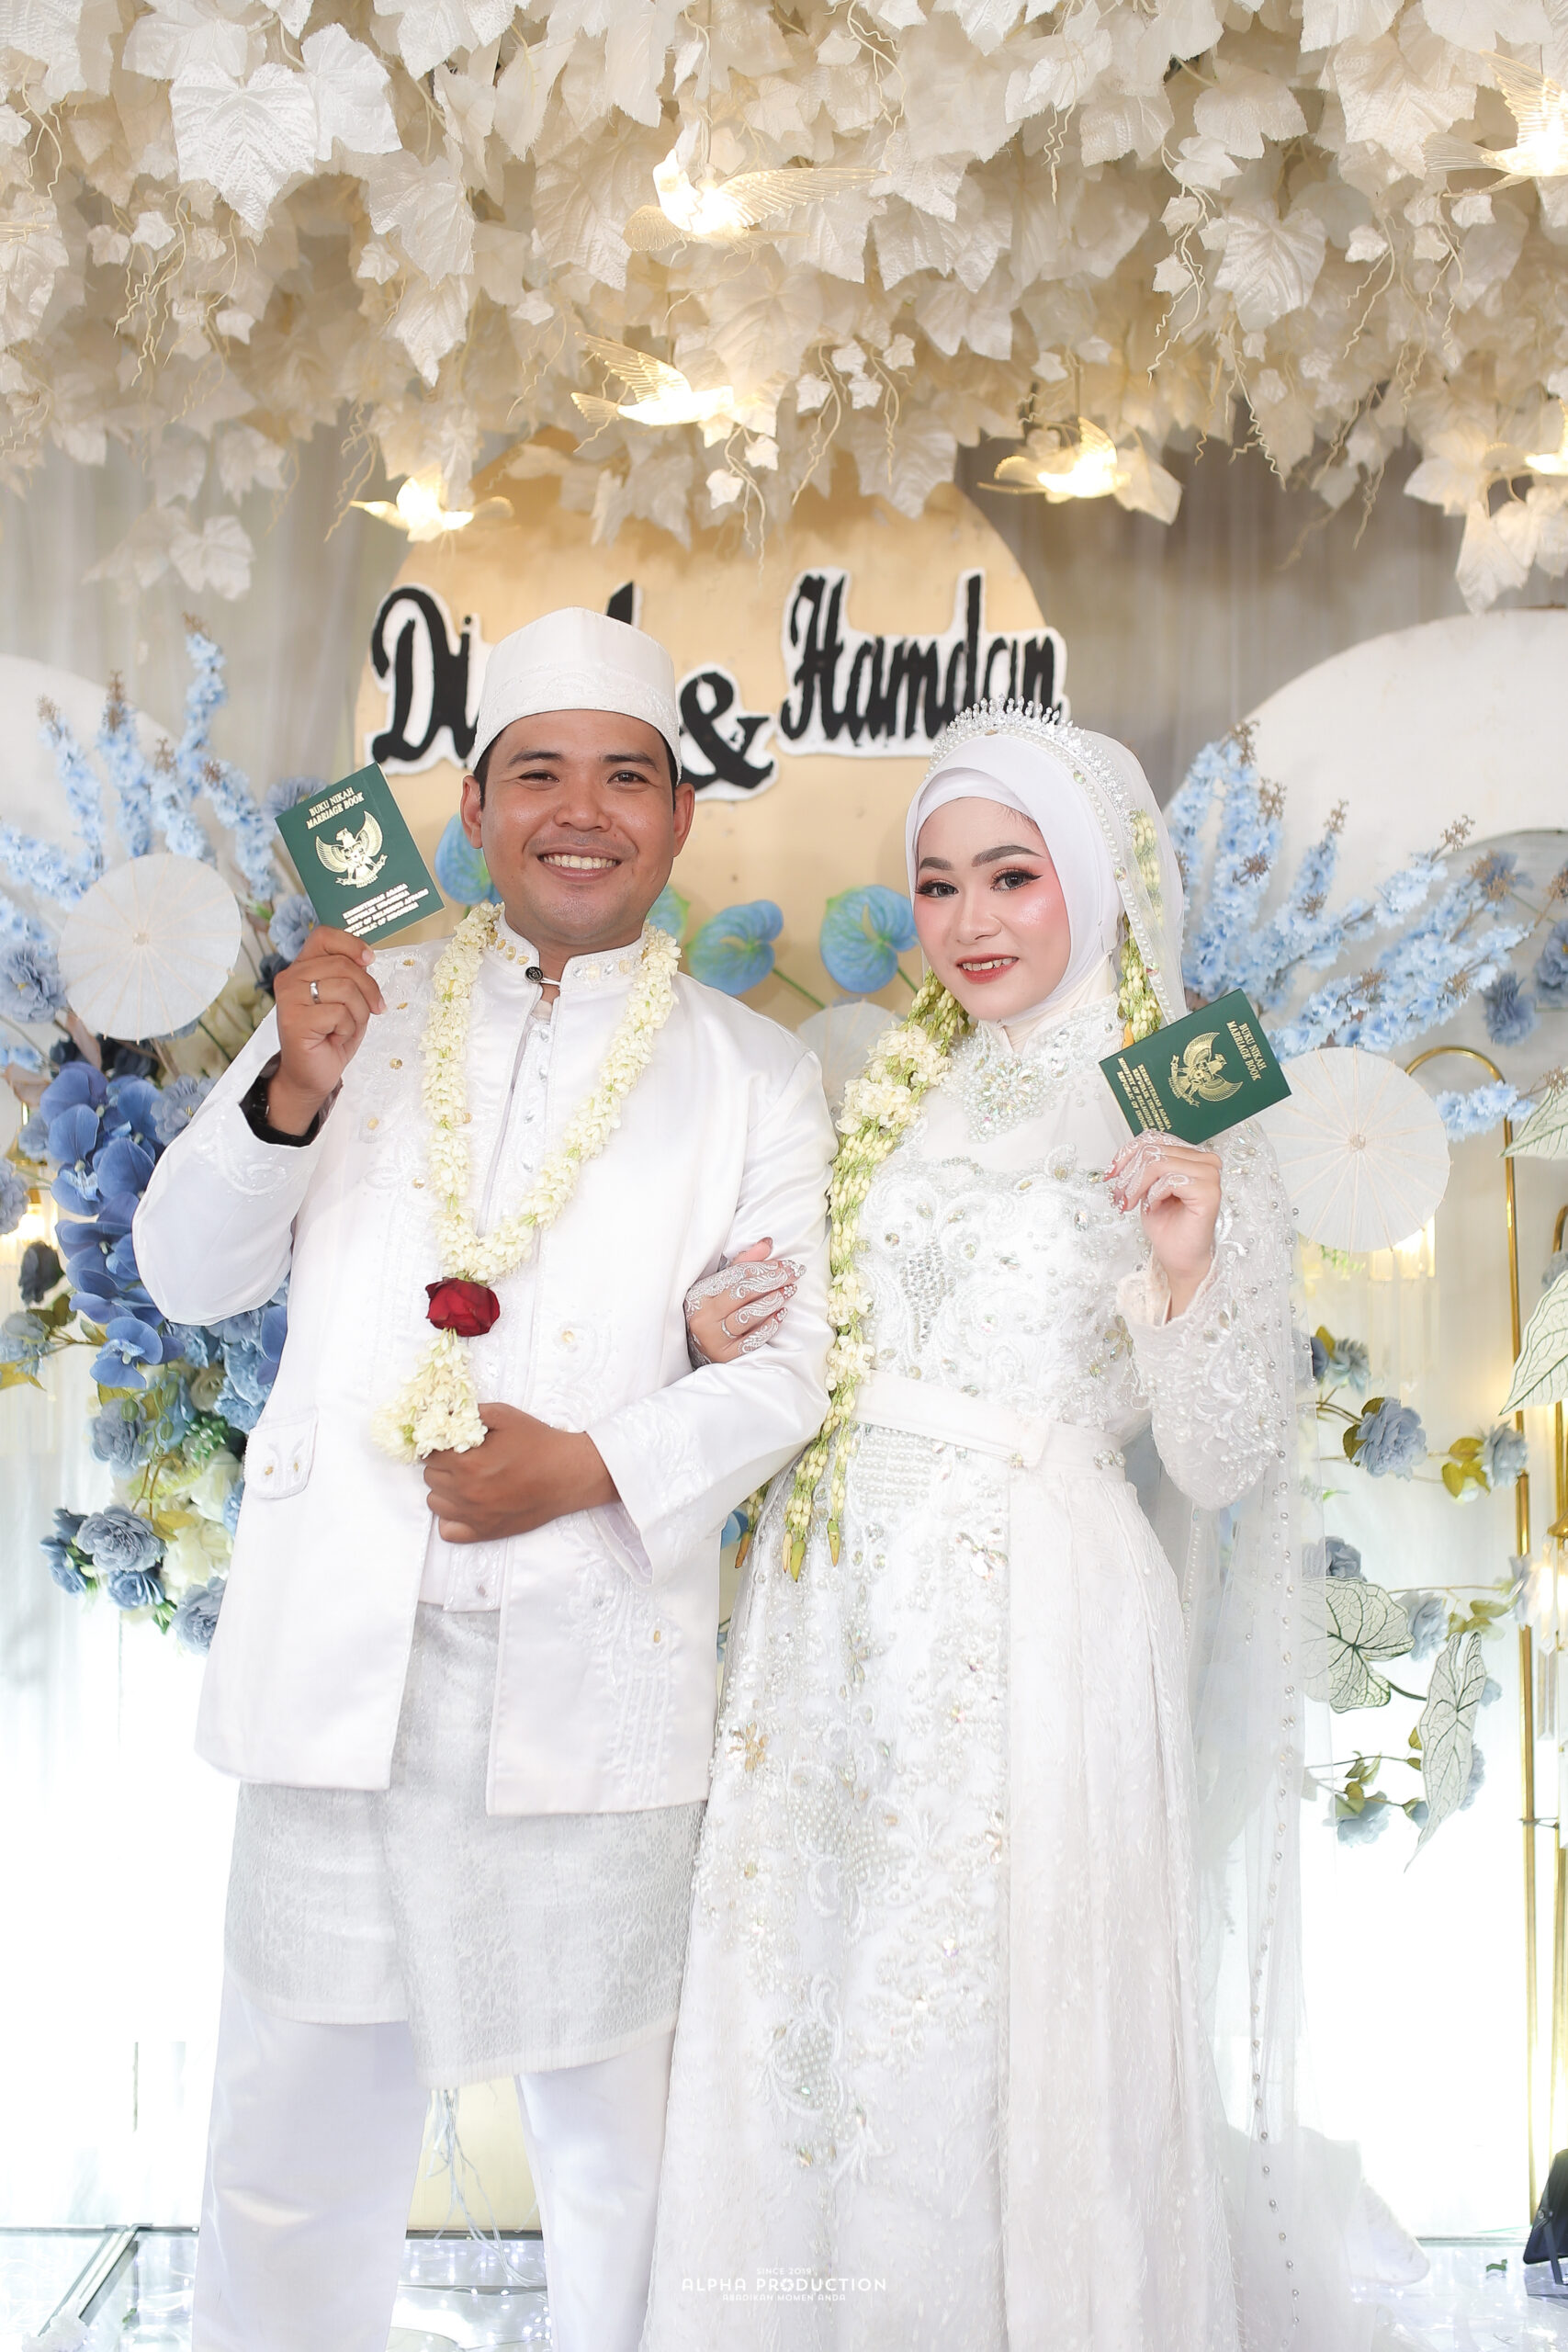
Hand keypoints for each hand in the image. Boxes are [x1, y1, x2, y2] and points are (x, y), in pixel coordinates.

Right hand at [268, 927, 384, 1134]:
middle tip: (373, 1009)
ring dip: (358, 1014)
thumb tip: (366, 957)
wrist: (311, 1075)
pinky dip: (347, 1029)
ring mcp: (289, 997)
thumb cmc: (329, 1036)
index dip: (351, 943)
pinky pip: (339, 1013)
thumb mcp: (347, 1000)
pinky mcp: (294, 1019)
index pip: (323, 936)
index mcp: (302, 968)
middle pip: (343, 964)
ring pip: (345, 989)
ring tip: (346, 1028)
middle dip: (368, 989)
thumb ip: (350, 976)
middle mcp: (290, 977)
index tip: (369, 960)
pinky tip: (333, 1038)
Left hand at [422, 1403, 615, 1542]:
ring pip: (435, 1502)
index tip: (450, 1443)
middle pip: (430, 1477)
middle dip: (442, 1465)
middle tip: (463, 1459)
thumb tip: (445, 1415)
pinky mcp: (484, 1532)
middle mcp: (466, 1492)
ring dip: (444, 1490)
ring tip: (465, 1480)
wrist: (568, 1474)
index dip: (438, 1445)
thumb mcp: (505, 1415)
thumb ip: (470, 1412)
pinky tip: (466, 1505)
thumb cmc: (538, 1443)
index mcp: (468, 1463)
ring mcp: (474, 1516)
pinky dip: (450, 1518)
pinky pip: (447, 1531)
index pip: (429, 1454)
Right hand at [684, 1238, 799, 1366]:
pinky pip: (752, 1340)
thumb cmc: (713, 1310)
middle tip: (793, 1274)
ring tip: (788, 1292)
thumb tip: (768, 1243)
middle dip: (772, 1281)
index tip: (784, 1265)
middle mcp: (704, 1316)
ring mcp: (714, 1338)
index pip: (736, 1275)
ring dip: (772, 1302)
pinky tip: (781, 1315)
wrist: (696, 1348)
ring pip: (748, 1316)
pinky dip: (769, 1326)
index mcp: (701, 1294)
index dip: (763, 1268)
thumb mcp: (722, 1285)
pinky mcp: (726, 1356)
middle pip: (743, 1294)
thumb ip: (744, 1263)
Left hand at [1107, 1132, 1220, 1319]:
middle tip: (1120, 1196)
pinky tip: (1154, 1207)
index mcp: (1191, 1155)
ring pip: (1158, 1162)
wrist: (1179, 1256)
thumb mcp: (1146, 1188)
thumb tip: (1121, 1157)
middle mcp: (1204, 1160)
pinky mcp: (1209, 1191)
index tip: (1111, 1172)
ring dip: (1137, 1185)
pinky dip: (1153, 1194)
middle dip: (1129, 1174)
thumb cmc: (1167, 1225)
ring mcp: (1209, 1174)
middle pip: (1153, 1150)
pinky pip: (1169, 1180)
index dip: (1127, 1152)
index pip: (1155, 1138)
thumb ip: (1142, 1166)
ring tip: (1131, 1203)